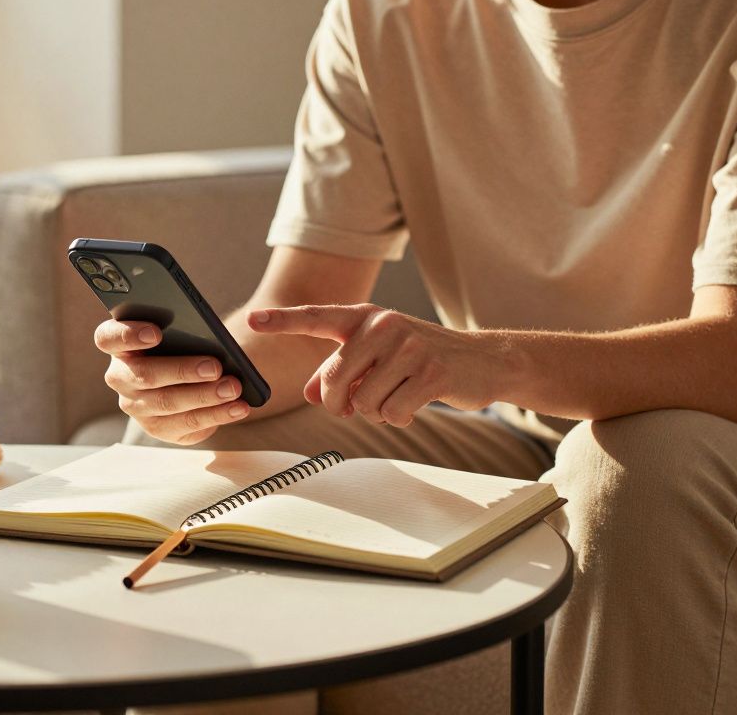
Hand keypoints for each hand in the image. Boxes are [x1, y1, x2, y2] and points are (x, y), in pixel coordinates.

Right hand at [95, 319, 250, 444]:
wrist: (195, 371)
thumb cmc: (184, 340)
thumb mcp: (181, 327)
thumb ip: (187, 323)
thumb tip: (221, 330)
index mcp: (118, 345)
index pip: (108, 338)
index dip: (128, 335)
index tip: (156, 332)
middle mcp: (120, 377)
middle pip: (144, 375)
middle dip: (182, 371)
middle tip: (215, 366)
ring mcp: (136, 406)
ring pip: (167, 404)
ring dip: (204, 396)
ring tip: (234, 388)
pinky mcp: (157, 428)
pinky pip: (186, 426)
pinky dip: (216, 415)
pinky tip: (238, 408)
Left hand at [248, 304, 507, 426]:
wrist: (482, 360)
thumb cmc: (420, 358)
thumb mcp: (377, 357)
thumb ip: (340, 372)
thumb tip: (313, 394)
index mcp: (364, 318)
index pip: (317, 317)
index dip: (283, 320)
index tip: (254, 320)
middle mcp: (384, 325)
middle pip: (335, 381)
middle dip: (341, 404)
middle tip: (357, 405)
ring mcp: (409, 347)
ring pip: (364, 403)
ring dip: (376, 412)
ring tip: (397, 395)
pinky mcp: (431, 373)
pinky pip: (393, 413)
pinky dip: (399, 418)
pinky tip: (415, 402)